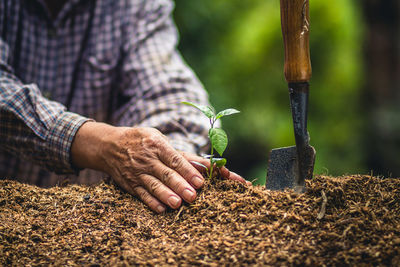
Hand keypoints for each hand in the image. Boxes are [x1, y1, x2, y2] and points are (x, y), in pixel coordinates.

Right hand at [71, 122, 248, 212]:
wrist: (109, 145)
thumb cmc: (142, 141)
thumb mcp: (158, 138)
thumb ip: (180, 153)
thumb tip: (203, 165)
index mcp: (157, 145)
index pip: (175, 159)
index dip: (188, 171)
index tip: (200, 181)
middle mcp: (147, 159)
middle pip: (166, 174)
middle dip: (180, 185)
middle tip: (193, 195)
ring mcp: (137, 172)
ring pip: (154, 186)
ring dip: (166, 195)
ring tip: (178, 204)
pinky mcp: (130, 184)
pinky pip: (141, 194)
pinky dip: (151, 202)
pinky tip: (161, 209)